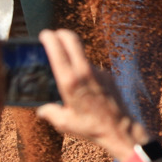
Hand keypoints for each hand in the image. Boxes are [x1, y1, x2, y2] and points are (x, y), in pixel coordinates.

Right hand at [34, 28, 141, 161]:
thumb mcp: (63, 123)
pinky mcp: (108, 75)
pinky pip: (92, 68)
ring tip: (66, 67)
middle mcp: (84, 72)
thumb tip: (42, 110)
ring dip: (73, 55)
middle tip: (54, 34)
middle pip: (72, 41)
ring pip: (82, 56)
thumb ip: (49, 113)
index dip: (50, 38)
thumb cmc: (90, 127)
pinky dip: (84, 71)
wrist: (119, 128)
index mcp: (70, 81)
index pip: (58, 50)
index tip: (44, 34)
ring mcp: (98, 72)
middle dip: (62, 33)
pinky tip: (83, 84)